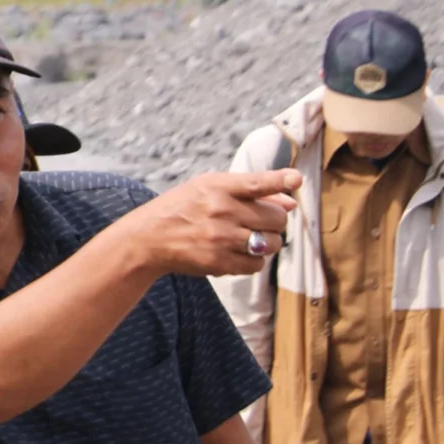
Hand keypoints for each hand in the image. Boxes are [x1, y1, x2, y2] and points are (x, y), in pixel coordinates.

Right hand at [123, 169, 302, 278]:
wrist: (148, 238)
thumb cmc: (183, 208)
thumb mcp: (208, 188)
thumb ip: (250, 192)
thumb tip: (292, 203)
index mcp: (217, 187)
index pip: (257, 182)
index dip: (280, 180)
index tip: (296, 178)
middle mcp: (220, 211)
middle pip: (277, 219)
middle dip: (273, 221)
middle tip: (256, 221)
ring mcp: (221, 239)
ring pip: (272, 244)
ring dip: (266, 242)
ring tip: (246, 238)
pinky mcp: (220, 263)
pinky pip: (258, 265)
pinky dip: (253, 260)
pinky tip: (236, 252)